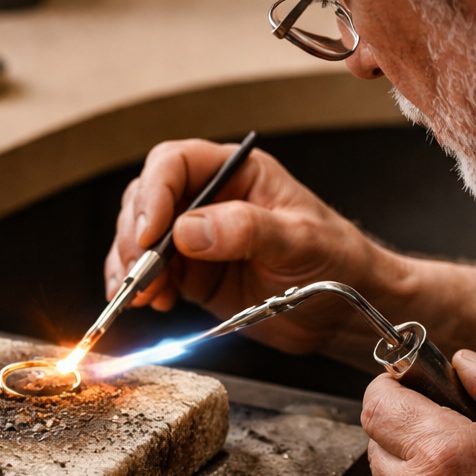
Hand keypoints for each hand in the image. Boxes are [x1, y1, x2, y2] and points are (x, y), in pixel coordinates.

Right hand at [105, 138, 395, 353]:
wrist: (345, 312)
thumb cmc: (337, 262)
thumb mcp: (299, 240)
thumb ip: (246, 230)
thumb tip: (189, 229)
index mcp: (237, 172)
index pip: (176, 163)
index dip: (154, 193)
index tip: (151, 234)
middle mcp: (211, 198)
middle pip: (147, 199)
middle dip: (135, 236)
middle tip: (141, 273)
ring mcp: (197, 237)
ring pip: (140, 237)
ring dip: (130, 265)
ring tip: (142, 295)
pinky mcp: (192, 273)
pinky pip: (149, 273)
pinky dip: (139, 288)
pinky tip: (150, 303)